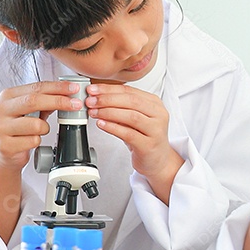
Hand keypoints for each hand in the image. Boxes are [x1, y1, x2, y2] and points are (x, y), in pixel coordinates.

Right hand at [0, 80, 82, 174]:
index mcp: (7, 97)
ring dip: (45, 128)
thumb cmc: (18, 130)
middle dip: (58, 101)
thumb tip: (68, 95)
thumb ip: (45, 101)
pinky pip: (33, 141)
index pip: (36, 87)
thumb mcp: (29, 111)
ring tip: (38, 131)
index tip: (74, 89)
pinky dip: (37, 141)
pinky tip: (29, 142)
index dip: (57, 87)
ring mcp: (0, 128)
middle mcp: (1, 110)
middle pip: (33, 101)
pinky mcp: (5, 145)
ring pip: (36, 124)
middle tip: (75, 104)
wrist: (3, 154)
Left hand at [85, 83, 182, 197]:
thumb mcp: (133, 119)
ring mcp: (156, 130)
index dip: (109, 89)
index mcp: (154, 103)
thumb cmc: (144, 137)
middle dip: (107, 99)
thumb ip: (120, 108)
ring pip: (131, 116)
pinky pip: (129, 134)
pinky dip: (113, 128)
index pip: (129, 91)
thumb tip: (96, 98)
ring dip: (109, 112)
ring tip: (94, 112)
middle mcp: (158, 114)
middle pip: (131, 101)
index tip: (93, 90)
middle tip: (91, 101)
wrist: (157, 160)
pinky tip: (102, 124)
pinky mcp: (149, 145)